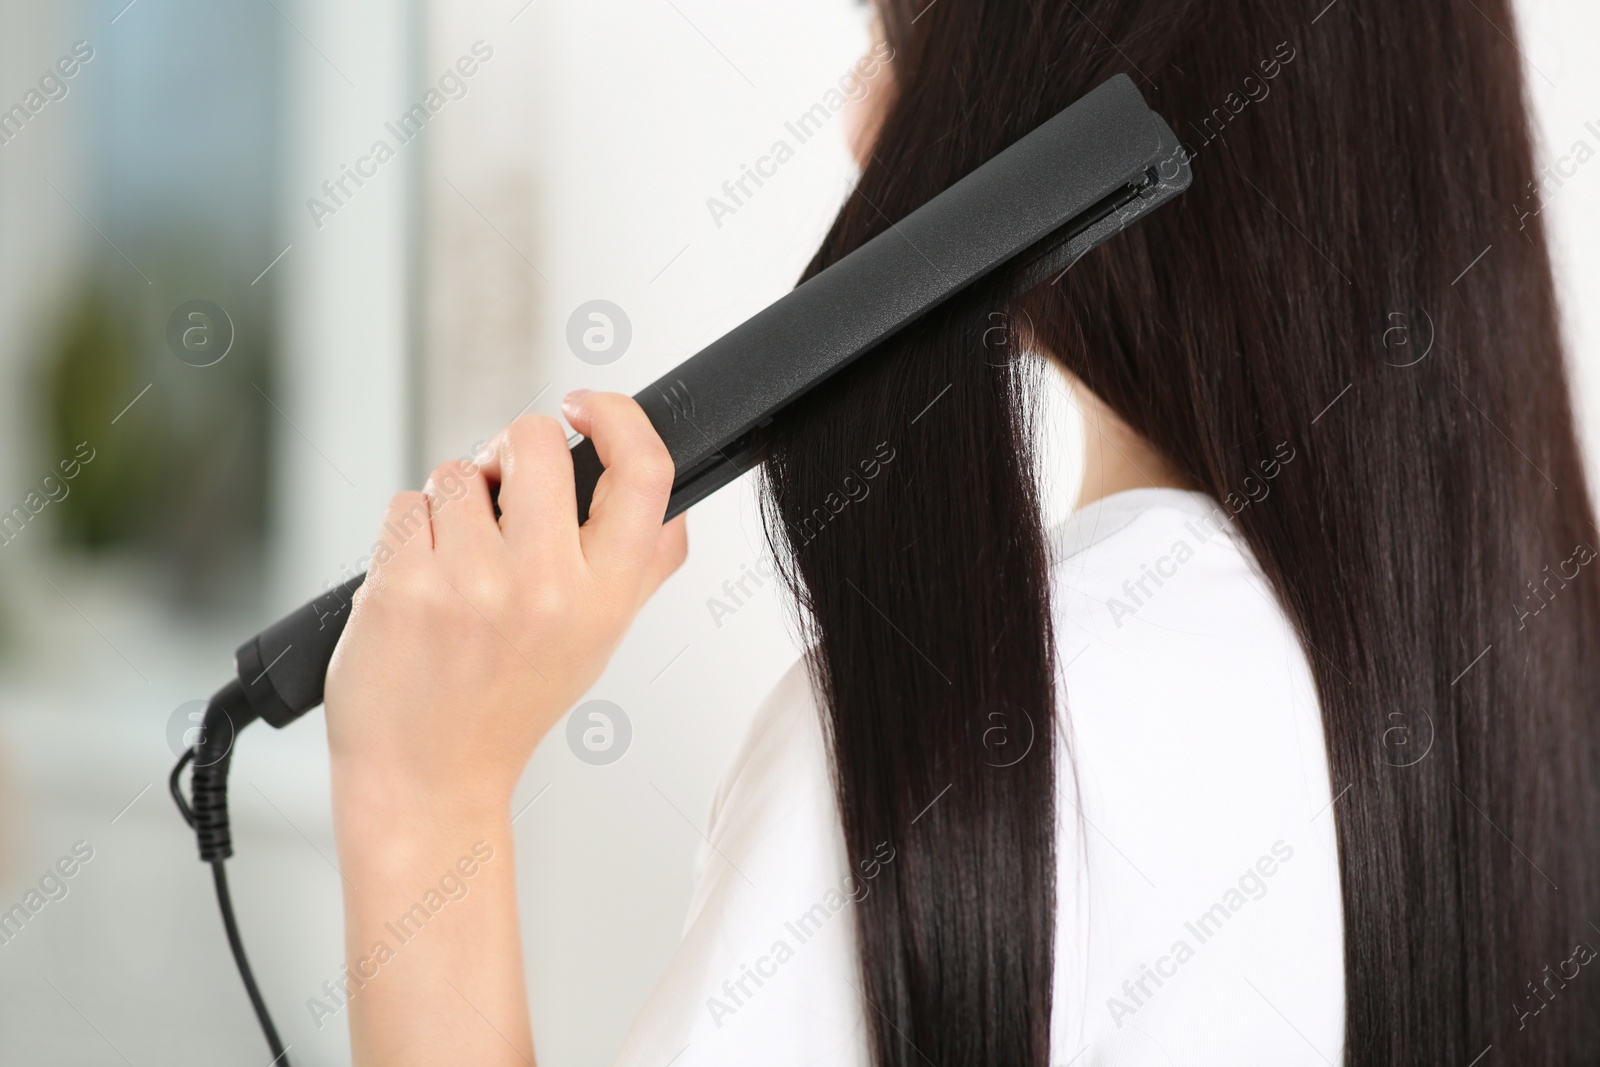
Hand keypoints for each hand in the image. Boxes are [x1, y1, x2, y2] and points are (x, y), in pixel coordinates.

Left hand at [324, 391, 687, 824]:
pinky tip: (418, 586)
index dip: (619, 415)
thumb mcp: (599, 639)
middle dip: (510, 450)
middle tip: (498, 494)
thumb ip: (643, 568)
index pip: (645, 472)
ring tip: (455, 567)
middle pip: (536, 440)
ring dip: (451, 503)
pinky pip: (406, 503)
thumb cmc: (510, 703)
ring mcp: (471, 584)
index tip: (585, 405)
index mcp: (606, 596)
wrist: (428, 777)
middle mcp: (547, 587)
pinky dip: (407, 532)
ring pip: (459, 470)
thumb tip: (671, 502)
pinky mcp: (402, 584)